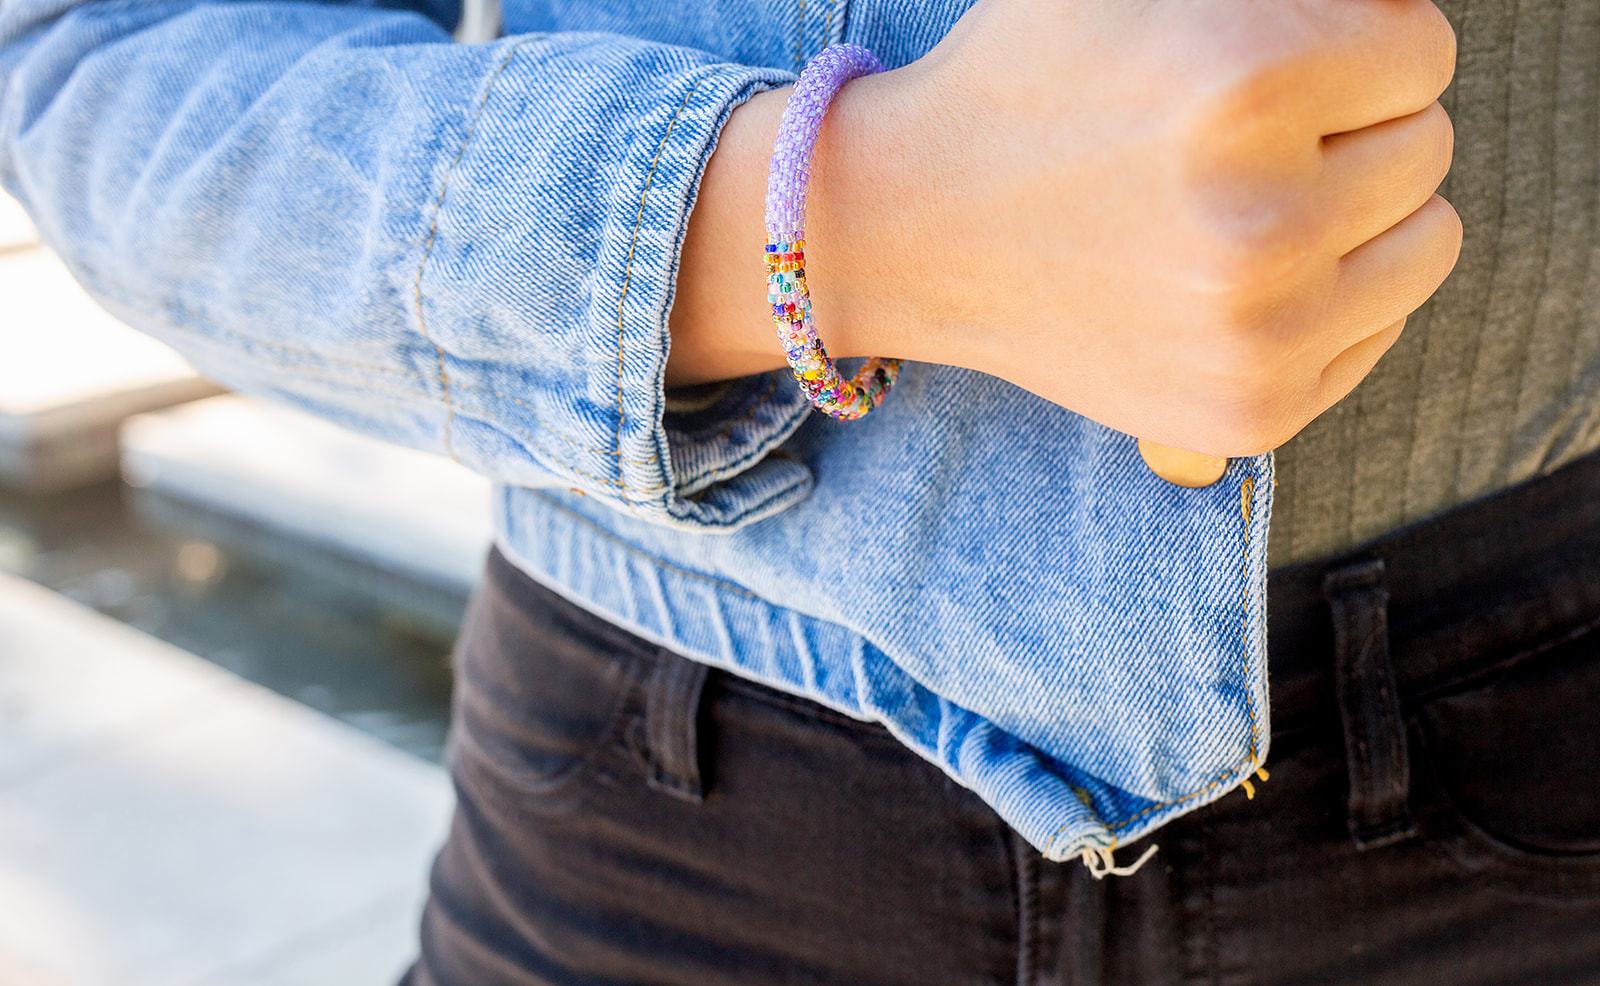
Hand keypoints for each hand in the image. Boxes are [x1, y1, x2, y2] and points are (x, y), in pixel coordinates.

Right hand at [839, 0, 1460, 455]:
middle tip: (1244, 145)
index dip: (1349, 50)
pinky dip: (1329, 299)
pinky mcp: (1253, 412)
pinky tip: (1232, 280)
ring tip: (1251, 207)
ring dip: (1360, 215)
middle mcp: (1259, 221)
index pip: (1421, 52)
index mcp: (1244, 83)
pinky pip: (1379, 331)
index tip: (1271, 73)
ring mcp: (1258, 334)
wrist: (917, 232)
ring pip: (1426, 244)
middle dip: (1350, 130)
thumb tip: (1389, 20)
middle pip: (1424, 147)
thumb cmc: (1033, 85)